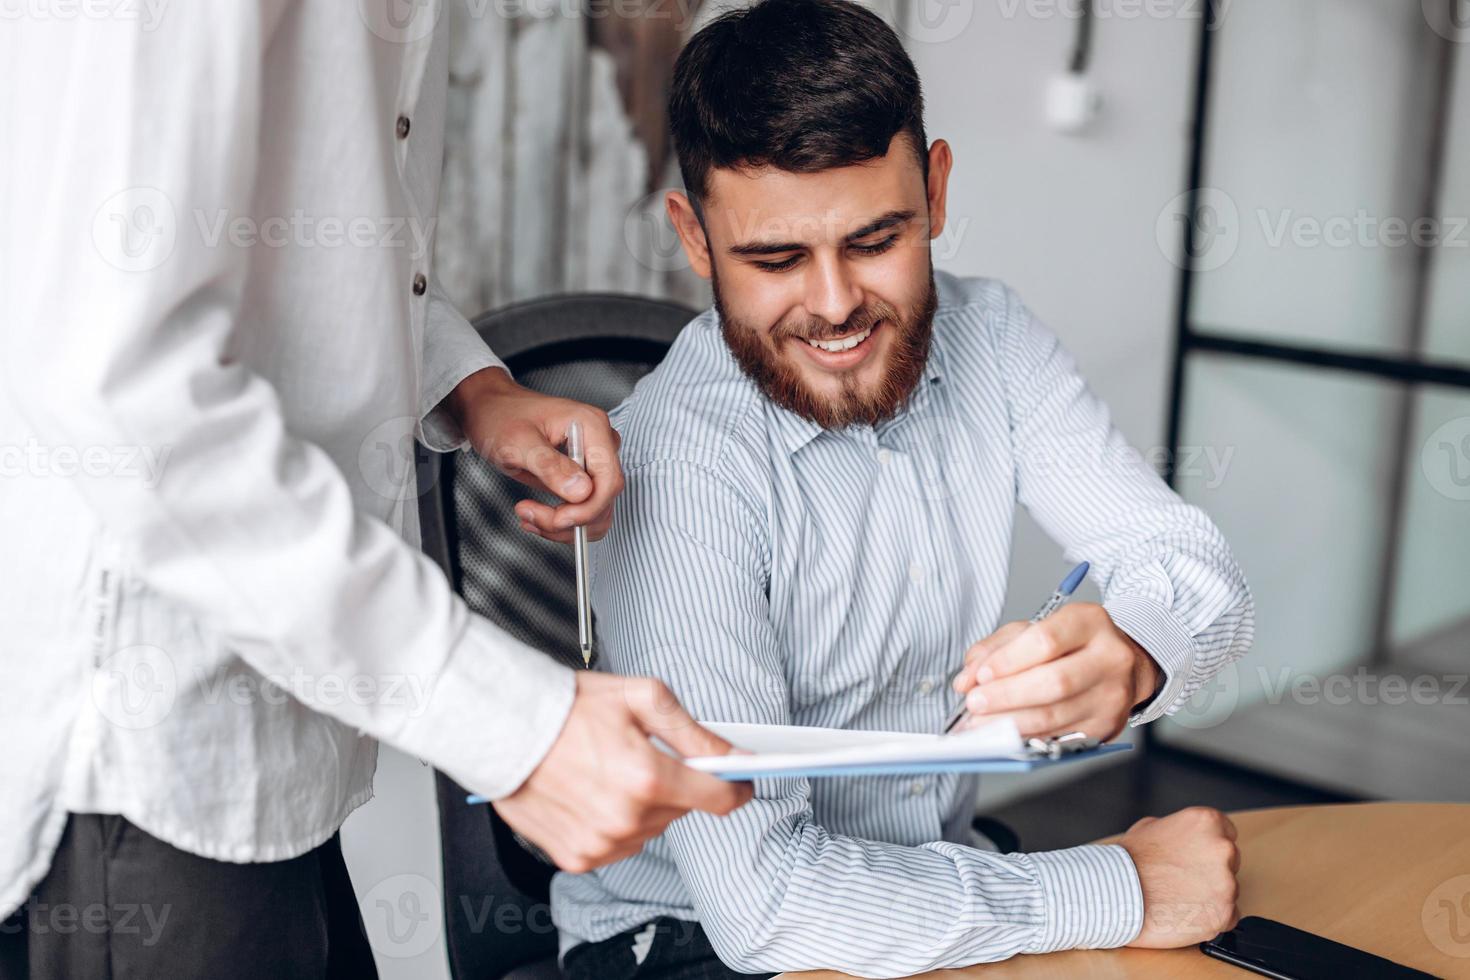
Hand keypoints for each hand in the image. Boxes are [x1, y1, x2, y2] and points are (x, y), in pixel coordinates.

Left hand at [448, 367, 624, 541]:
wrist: (490, 409)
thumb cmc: (500, 416)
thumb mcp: (518, 442)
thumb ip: (550, 466)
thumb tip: (582, 492)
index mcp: (591, 426)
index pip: (609, 481)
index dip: (587, 508)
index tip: (557, 519)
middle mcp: (599, 442)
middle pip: (604, 498)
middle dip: (571, 518)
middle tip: (532, 515)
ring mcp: (593, 458)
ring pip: (597, 510)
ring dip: (566, 525)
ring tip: (530, 516)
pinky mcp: (583, 473)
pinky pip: (585, 508)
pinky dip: (564, 521)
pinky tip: (537, 515)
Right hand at [493, 672, 753, 872]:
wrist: (504, 726)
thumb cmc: (568, 707)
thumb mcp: (643, 698)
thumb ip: (694, 733)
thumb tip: (732, 756)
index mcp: (647, 778)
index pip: (719, 798)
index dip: (736, 786)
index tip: (741, 779)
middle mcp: (626, 819)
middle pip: (681, 811)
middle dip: (674, 784)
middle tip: (643, 754)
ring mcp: (601, 843)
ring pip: (650, 830)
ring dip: (643, 806)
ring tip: (609, 771)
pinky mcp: (577, 857)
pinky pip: (617, 845)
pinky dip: (614, 824)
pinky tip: (592, 794)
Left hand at [951, 603, 1161, 740]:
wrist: (1122, 665)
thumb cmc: (1070, 645)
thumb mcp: (1033, 630)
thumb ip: (995, 648)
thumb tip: (967, 679)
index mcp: (1090, 622)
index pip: (1046, 641)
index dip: (1008, 661)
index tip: (980, 675)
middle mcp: (1110, 657)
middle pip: (1054, 682)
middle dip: (1007, 696)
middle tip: (974, 703)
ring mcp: (1113, 694)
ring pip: (1056, 714)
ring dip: (1010, 722)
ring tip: (979, 723)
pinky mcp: (1108, 725)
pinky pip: (1059, 735)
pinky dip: (1025, 736)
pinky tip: (1003, 734)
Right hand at [1119, 807, 1240, 947]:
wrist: (1117, 893)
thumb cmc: (1128, 862)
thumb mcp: (1150, 827)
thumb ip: (1178, 831)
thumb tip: (1184, 839)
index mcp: (1206, 822)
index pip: (1227, 833)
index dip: (1208, 847)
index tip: (1197, 857)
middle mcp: (1222, 849)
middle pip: (1230, 863)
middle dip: (1211, 871)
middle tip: (1183, 880)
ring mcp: (1226, 883)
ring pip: (1228, 891)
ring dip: (1210, 895)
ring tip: (1179, 898)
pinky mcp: (1224, 913)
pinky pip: (1228, 916)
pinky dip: (1211, 917)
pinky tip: (1186, 912)